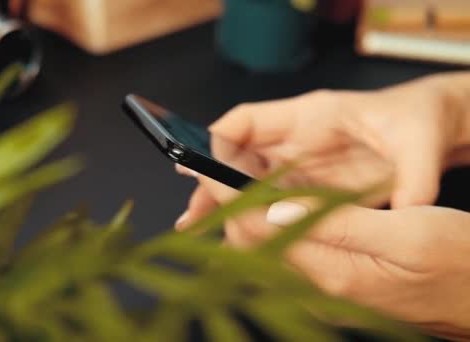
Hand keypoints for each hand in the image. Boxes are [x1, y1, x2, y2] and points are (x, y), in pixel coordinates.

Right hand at [178, 72, 469, 220]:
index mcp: (312, 116)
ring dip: (225, 205)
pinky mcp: (308, 186)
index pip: (248, 120)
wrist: (430, 128)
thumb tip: (408, 208)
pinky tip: (238, 239)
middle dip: (212, 184)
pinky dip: (251, 218)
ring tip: (199, 229)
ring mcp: (299, 164)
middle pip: (238, 158)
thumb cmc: (419, 120)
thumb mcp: (419, 143)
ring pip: (248, 183)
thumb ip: (413, 175)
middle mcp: (296, 140)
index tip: (199, 166)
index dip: (217, 142)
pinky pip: (269, 201)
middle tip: (192, 214)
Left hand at [180, 172, 469, 338]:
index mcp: (335, 275)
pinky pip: (289, 253)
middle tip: (210, 167)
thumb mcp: (410, 233)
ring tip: (228, 179)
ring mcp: (327, 292)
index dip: (229, 195)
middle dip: (227, 205)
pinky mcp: (336, 286)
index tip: (207, 165)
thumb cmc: (463, 264)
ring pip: (267, 249)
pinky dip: (271, 225)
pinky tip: (268, 204)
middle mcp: (321, 291)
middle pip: (253, 245)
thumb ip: (341, 224)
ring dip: (245, 214)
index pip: (260, 233)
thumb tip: (277, 211)